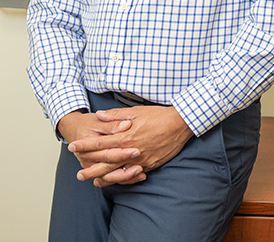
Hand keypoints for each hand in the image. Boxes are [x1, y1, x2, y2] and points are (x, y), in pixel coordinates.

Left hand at [68, 105, 192, 186]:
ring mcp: (140, 160)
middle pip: (105, 162)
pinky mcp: (150, 164)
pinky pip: (133, 175)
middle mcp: (130, 150)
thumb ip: (116, 115)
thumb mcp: (136, 111)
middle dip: (90, 168)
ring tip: (93, 182)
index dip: (85, 146)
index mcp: (125, 136)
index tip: (73, 147)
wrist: (180, 123)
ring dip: (104, 177)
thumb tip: (99, 116)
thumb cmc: (159, 116)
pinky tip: (116, 181)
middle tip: (78, 174)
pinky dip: (123, 179)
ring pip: (118, 173)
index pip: (100, 143)